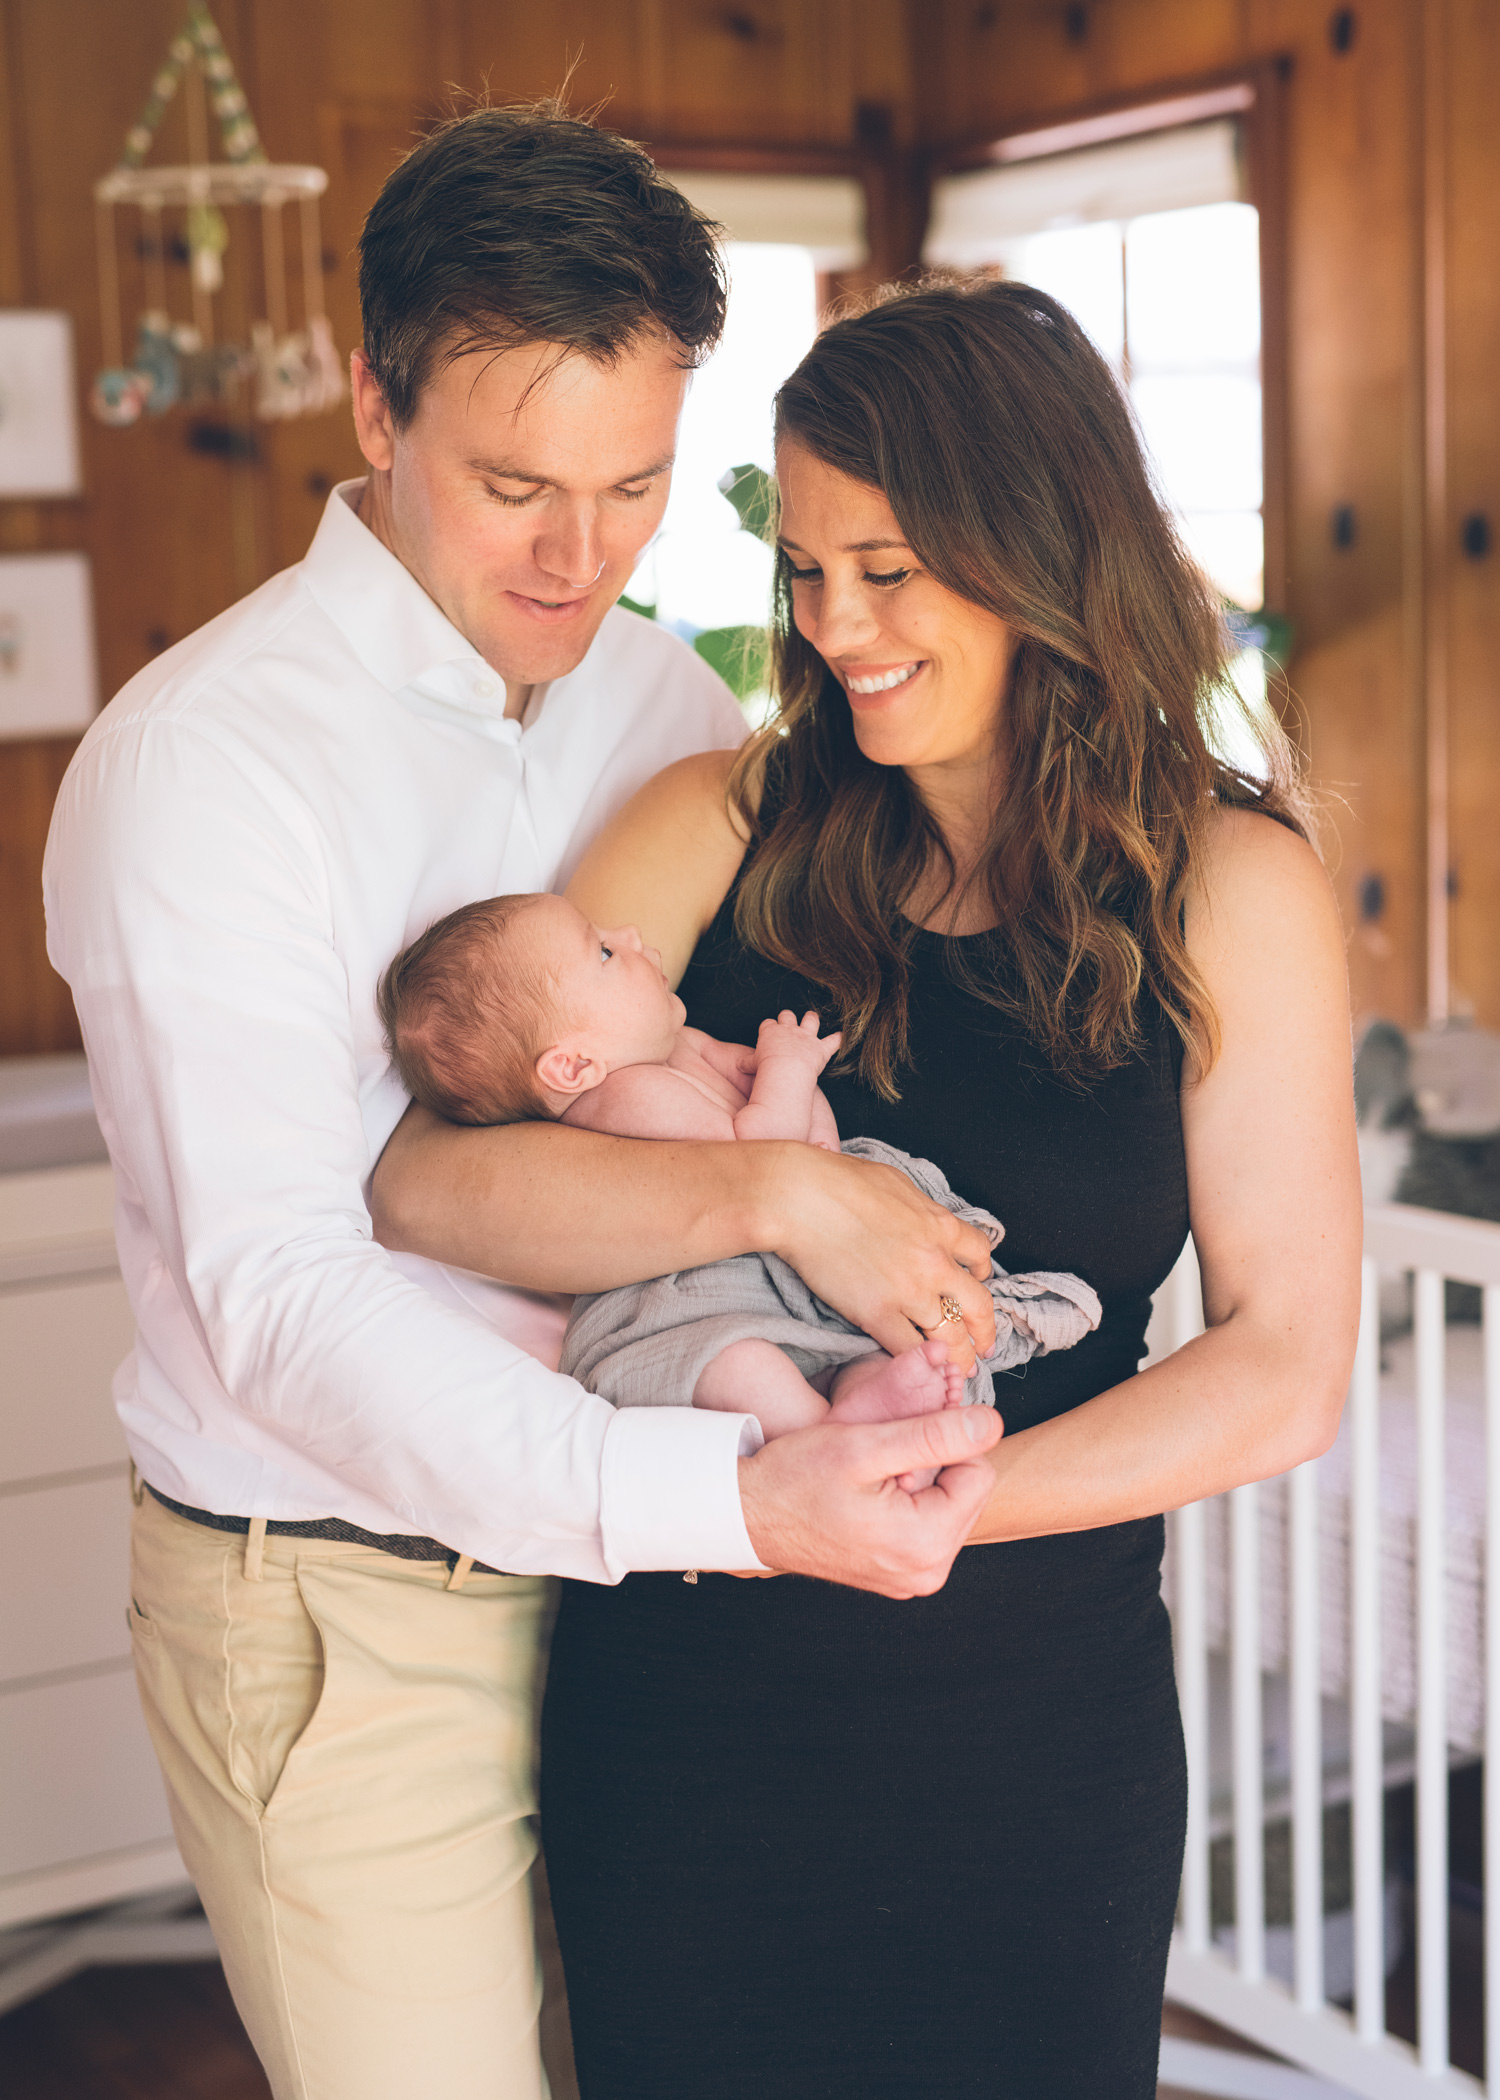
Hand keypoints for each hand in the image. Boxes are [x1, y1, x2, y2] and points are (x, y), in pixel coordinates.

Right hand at [733, 1409, 1003, 1597]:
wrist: (746, 1515)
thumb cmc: (794, 1478)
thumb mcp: (865, 1445)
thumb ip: (934, 1435)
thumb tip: (992, 1424)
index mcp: (926, 1544)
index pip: (978, 1470)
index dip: (941, 1443)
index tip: (892, 1446)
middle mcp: (927, 1573)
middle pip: (966, 1491)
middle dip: (931, 1465)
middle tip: (876, 1462)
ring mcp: (912, 1579)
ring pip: (947, 1504)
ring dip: (918, 1481)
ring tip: (869, 1479)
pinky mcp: (899, 1575)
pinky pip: (925, 1525)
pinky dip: (905, 1502)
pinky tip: (867, 1496)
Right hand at [753, 1010, 841, 1076]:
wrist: (785, 1070)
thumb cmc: (766, 1067)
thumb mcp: (750, 1064)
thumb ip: (746, 1062)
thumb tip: (739, 1064)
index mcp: (770, 1032)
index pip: (768, 1024)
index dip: (769, 1027)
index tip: (769, 1032)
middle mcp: (789, 1030)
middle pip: (787, 1015)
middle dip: (788, 1017)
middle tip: (788, 1022)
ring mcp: (806, 1037)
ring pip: (810, 1020)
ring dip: (811, 1019)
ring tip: (812, 1017)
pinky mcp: (820, 1048)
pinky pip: (833, 1041)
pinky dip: (838, 1039)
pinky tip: (842, 1036)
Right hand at [755, 1143, 994, 1367]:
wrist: (800, 1199)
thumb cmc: (838, 1181)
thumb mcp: (897, 1184)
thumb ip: (919, 1210)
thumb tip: (922, 1221)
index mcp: (940, 1226)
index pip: (980, 1255)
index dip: (981, 1273)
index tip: (976, 1283)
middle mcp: (935, 1262)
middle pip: (978, 1305)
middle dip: (985, 1330)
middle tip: (985, 1346)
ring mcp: (909, 1292)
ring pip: (950, 1336)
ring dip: (959, 1357)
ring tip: (960, 1371)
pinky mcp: (877, 1315)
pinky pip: (910, 1349)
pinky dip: (919, 1362)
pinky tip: (922, 1369)